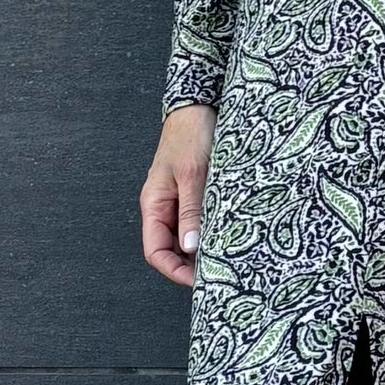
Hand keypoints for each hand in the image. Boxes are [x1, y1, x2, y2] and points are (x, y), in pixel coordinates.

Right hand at [141, 104, 214, 286]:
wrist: (201, 103)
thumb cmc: (191, 133)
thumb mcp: (193, 174)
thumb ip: (192, 211)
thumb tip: (191, 248)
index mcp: (154, 204)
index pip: (155, 251)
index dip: (174, 271)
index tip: (199, 280)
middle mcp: (165, 206)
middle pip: (172, 248)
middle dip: (192, 263)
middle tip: (220, 271)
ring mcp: (181, 200)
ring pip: (189, 235)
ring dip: (205, 246)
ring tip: (228, 254)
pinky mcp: (198, 192)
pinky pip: (202, 219)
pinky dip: (213, 229)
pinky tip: (230, 233)